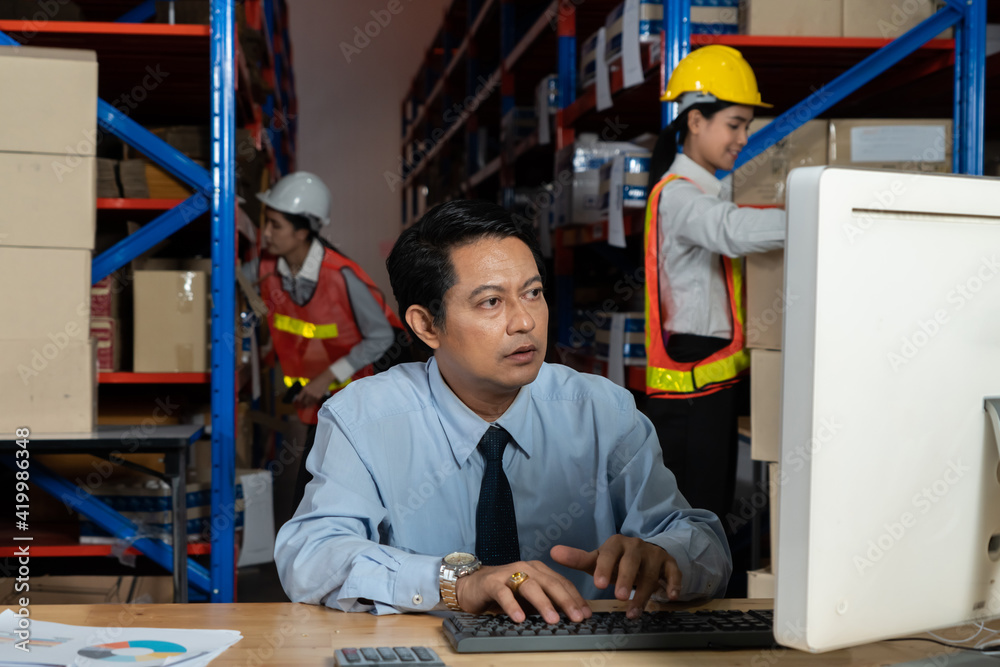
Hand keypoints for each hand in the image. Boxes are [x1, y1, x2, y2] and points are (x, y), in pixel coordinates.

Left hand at [294, 369, 333, 407]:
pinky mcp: (318, 397)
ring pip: (308, 404)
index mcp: (304, 389)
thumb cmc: (315, 381)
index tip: (297, 403)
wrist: (324, 379)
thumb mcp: (307, 385)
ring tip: (305, 406)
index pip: (299, 399)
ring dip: (306, 405)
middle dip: (301, 405)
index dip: (297, 402)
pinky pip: (314, 403)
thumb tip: (299, 397)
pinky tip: (310, 404)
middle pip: (303, 402)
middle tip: (301, 406)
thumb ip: (304, 391)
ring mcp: (314, 396)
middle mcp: (308, 393)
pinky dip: (311, 404)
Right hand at [455, 561, 591, 624]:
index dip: (575, 598)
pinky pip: (504, 593)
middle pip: (550, 583)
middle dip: (566, 601)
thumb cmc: (504, 593)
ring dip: (543, 603)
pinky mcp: (492, 582)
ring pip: (530, 586)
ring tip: (553, 619)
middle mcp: (526, 568)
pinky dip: (512, 606)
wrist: (471, 585)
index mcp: (538, 570)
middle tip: (577, 617)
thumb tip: (569, 617)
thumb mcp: (528, 599)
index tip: (586, 614)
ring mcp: (508, 573)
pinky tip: (519, 618)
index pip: (561, 583)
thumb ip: (546, 603)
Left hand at [551, 535, 681, 618]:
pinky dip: (674, 583)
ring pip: (651, 572)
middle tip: (617, 597)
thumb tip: (553, 552)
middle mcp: (636, 546)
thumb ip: (577, 558)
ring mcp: (654, 555)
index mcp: (616, 543)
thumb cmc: (617, 561)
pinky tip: (671, 596)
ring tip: (633, 612)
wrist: (645, 554)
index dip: (604, 567)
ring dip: (644, 592)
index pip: (609, 553)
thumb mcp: (598, 560)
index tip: (598, 584)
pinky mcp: (669, 563)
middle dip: (625, 579)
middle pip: (631, 561)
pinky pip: (674, 572)